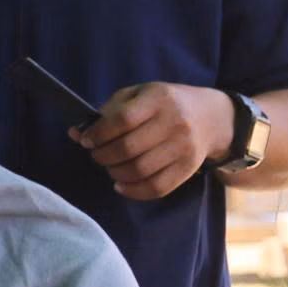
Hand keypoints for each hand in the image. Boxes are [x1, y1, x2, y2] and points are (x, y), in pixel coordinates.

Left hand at [74, 83, 233, 200]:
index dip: (98, 134)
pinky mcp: (189, 167)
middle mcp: (174, 122)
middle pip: (128, 148)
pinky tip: (121, 185)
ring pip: (140, 170)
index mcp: (158, 99)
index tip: (86, 140)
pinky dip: (134, 191)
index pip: (122, 119)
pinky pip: (158, 187)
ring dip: (115, 173)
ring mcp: (184, 147)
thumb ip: (107, 111)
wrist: (212, 116)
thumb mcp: (138, 95)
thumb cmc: (164, 104)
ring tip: (109, 167)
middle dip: (102, 156)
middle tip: (96, 155)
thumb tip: (76, 133)